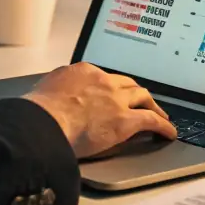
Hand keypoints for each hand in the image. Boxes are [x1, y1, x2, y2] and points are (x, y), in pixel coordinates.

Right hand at [24, 63, 177, 158]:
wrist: (42, 122)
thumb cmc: (37, 112)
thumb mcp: (44, 91)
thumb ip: (56, 92)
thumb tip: (53, 101)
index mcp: (83, 71)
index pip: (104, 77)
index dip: (112, 86)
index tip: (114, 92)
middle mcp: (103, 80)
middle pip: (127, 84)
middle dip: (136, 92)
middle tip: (142, 101)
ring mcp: (116, 100)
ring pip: (143, 97)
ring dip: (153, 106)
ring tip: (159, 115)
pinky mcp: (125, 121)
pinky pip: (151, 121)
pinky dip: (163, 126)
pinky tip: (168, 132)